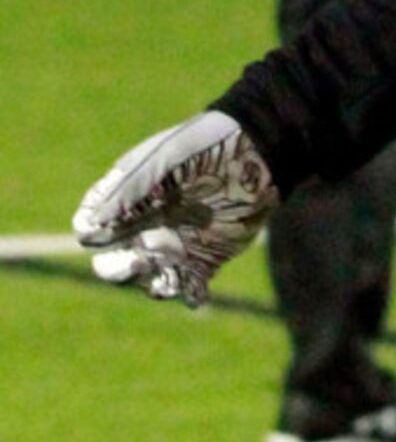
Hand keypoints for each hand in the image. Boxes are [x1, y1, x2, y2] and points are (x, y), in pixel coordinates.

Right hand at [72, 110, 278, 307]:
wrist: (259, 150)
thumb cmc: (207, 145)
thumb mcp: (166, 157)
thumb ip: (131, 187)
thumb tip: (91, 224)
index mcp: (126, 199)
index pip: (90, 226)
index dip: (92, 233)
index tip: (105, 232)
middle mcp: (142, 228)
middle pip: (109, 263)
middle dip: (116, 269)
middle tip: (140, 260)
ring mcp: (172, 246)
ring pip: (145, 280)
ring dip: (151, 283)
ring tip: (170, 275)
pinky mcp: (203, 259)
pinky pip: (188, 288)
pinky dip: (189, 296)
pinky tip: (197, 293)